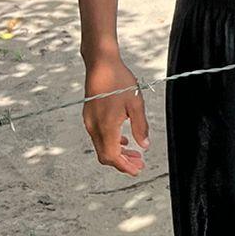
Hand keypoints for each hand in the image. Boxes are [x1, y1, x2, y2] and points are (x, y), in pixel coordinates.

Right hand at [83, 57, 148, 175]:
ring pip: (102, 147)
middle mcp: (94, 127)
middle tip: (139, 164)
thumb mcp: (136, 103)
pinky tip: (124, 140)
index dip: (125, 166)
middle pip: (106, 155)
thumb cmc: (119, 81)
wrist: (101, 65)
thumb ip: (140, 126)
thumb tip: (144, 146)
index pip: (113, 156)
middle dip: (122, 163)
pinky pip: (99, 137)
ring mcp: (89, 122)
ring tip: (135, 154)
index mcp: (106, 126)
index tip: (137, 170)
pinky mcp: (89, 116)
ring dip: (118, 153)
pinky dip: (111, 143)